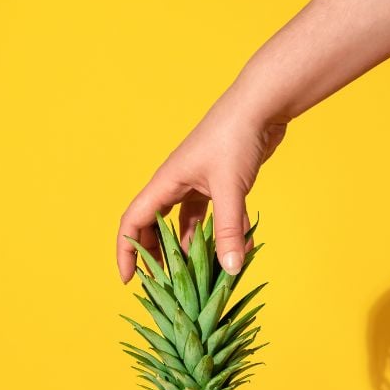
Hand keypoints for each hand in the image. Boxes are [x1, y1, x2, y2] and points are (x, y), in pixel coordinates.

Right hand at [116, 86, 287, 282]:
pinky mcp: (220, 185)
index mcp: (166, 182)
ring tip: (196, 276)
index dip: (127, 251)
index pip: (133, 221)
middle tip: (164, 283)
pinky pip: (212, 218)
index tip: (129, 279)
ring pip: (185, 225)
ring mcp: (198, 184)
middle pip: (155, 226)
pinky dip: (218, 236)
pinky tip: (231, 254)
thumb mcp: (231, 189)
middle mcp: (176, 184)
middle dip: (156, 255)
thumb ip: (229, 231)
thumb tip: (230, 270)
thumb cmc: (236, 138)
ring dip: (188, 249)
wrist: (262, 106)